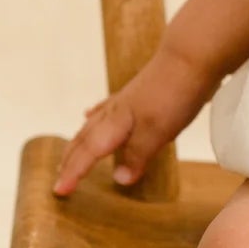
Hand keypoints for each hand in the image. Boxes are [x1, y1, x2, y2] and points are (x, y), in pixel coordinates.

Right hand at [51, 50, 213, 196]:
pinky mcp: (136, 94)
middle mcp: (114, 113)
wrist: (190, 56)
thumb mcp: (157, 130)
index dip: (73, 172)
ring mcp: (124, 101)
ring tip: (67, 155)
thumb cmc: (174, 94)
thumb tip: (119, 179)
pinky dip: (94, 117)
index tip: (58, 191)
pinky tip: (89, 115)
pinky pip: (106, 110)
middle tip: (58, 180)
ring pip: (92, 125)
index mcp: (116, 123)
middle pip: (84, 139)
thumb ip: (137, 154)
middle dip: (69, 161)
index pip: (87, 152)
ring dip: (78, 143)